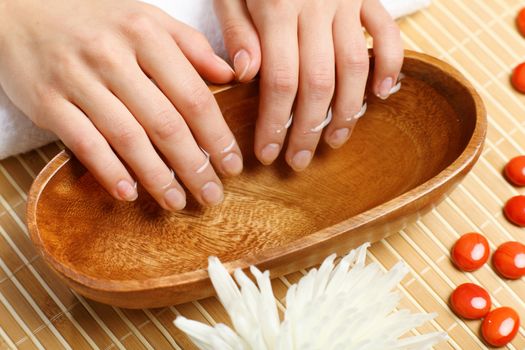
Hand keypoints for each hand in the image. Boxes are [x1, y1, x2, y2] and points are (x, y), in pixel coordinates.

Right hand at [0, 0, 241, 209]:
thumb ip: (191, 45)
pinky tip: (130, 193)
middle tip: (211, 195)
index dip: (217, 136)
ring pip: (128, 138)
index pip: (193, 95)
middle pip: (165, 123)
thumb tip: (232, 75)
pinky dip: (109, 171)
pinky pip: (84, 143)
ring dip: (157, 177)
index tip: (232, 165)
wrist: (21, 10)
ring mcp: (77, 79)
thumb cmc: (96, 21)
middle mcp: (113, 55)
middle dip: (194, 165)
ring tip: (177, 202)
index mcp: (146, 33)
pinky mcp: (48, 101)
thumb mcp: (147, 18)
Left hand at [214, 0, 402, 169]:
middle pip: (318, 83)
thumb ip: (237, 29)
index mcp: (277, 9)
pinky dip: (391, 65)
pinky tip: (384, 95)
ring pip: (354, 67)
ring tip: (335, 141)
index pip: (279, 81)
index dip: (275, 123)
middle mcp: (316, 10)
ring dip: (347, 111)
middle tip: (299, 160)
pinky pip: (388, 33)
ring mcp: (347, 4)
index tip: (268, 154)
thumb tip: (246, 75)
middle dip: (308, 129)